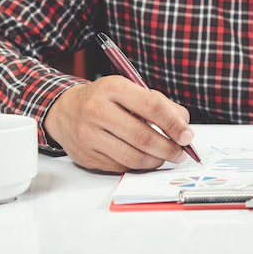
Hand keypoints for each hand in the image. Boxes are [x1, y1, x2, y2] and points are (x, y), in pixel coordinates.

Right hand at [44, 76, 192, 172]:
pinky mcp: (85, 156)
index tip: (187, 136)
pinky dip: (138, 165)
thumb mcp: (130, 90)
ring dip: (156, 160)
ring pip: (132, 156)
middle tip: (181, 153)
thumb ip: (160, 104)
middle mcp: (97, 110)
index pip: (151, 106)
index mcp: (112, 87)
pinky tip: (145, 159)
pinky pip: (120, 166)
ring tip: (166, 157)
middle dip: (168, 148)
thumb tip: (184, 126)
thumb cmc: (106, 99)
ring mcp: (88, 135)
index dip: (173, 124)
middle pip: (142, 136)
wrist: (65, 110)